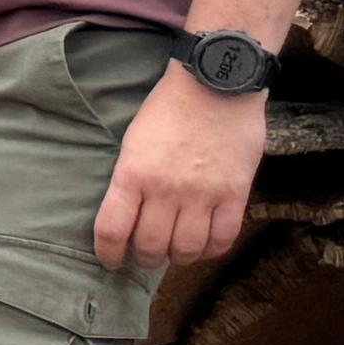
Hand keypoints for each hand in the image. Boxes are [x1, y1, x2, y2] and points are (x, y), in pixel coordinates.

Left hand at [93, 70, 265, 274]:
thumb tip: (128, 215)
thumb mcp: (133, 142)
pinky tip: (205, 246)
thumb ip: (131, 179)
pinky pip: (224, 238)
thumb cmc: (168, 109)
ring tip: (175, 252)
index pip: (112, 231)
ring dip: (178, 258)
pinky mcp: (235, 193)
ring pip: (187, 249)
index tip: (110, 260)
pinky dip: (212, 250)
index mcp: (132, 174)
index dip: (108, 253)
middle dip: (144, 258)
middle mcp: (165, 189)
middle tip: (146, 256)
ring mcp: (203, 193)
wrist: (216, 84)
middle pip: (151, 246)